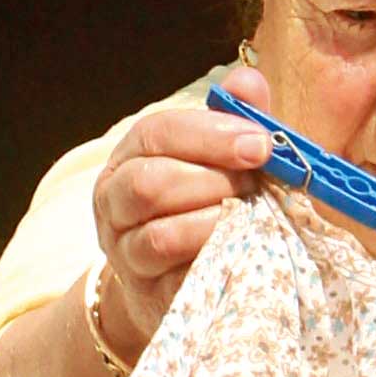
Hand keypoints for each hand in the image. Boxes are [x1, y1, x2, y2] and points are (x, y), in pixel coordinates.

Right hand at [91, 65, 273, 363]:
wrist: (179, 280)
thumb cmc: (208, 204)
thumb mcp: (223, 159)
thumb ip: (235, 118)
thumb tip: (248, 82)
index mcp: (132, 156)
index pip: (158, 133)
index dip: (210, 135)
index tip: (260, 144)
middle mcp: (115, 200)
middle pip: (149, 182)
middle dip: (212, 180)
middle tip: (254, 184)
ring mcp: (125, 250)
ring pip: (159, 232)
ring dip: (213, 220)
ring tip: (247, 216)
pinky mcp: (147, 294)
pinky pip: (177, 279)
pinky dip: (211, 259)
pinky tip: (239, 249)